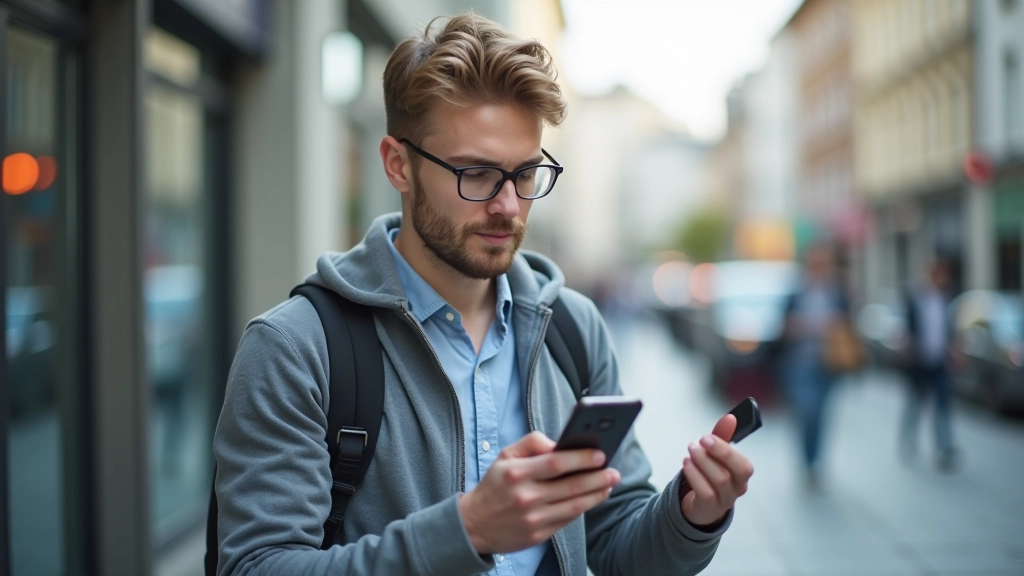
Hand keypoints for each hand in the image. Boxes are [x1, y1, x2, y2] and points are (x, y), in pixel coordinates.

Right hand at [458, 431, 620, 554]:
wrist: (473, 524)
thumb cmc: (495, 484)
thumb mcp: (505, 456)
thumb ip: (532, 443)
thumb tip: (560, 444)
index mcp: (516, 473)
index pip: (556, 463)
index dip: (582, 458)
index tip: (600, 454)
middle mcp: (525, 497)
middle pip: (571, 486)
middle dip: (598, 477)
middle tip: (614, 471)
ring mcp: (532, 519)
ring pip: (574, 505)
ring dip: (597, 494)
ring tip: (609, 484)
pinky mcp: (538, 535)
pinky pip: (567, 519)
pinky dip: (583, 508)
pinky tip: (593, 498)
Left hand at [680, 414, 753, 526]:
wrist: (700, 505)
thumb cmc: (710, 476)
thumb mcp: (715, 456)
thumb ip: (722, 437)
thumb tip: (731, 417)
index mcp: (741, 474)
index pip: (744, 464)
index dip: (726, 449)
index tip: (707, 437)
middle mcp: (737, 488)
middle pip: (735, 472)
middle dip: (717, 453)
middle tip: (698, 441)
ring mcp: (725, 500)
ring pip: (720, 480)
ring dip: (702, 462)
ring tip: (690, 450)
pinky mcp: (710, 508)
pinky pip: (705, 492)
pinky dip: (694, 476)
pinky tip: (686, 464)